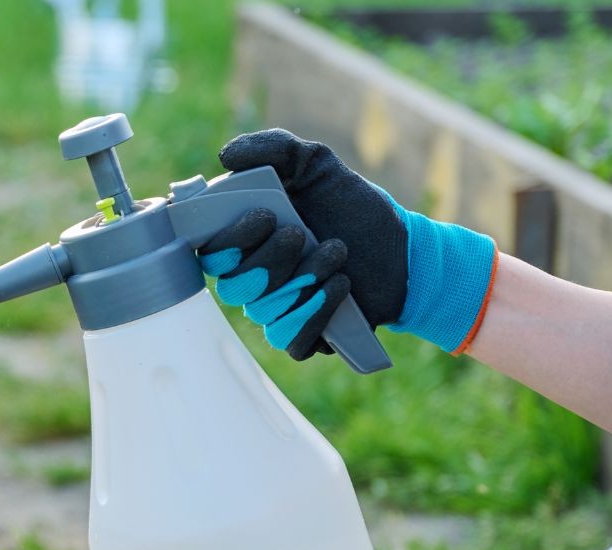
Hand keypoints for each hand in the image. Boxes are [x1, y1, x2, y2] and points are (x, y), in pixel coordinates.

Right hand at [195, 129, 498, 358]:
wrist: (401, 248)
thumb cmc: (352, 207)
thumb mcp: (317, 165)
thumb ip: (274, 149)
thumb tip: (225, 156)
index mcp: (245, 243)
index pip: (210, 254)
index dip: (229, 240)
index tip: (265, 216)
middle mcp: (252, 281)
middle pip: (234, 285)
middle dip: (270, 258)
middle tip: (301, 233)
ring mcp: (275, 312)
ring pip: (265, 309)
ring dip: (304, 276)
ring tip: (338, 251)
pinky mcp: (301, 338)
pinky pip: (289, 338)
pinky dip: (316, 309)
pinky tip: (341, 285)